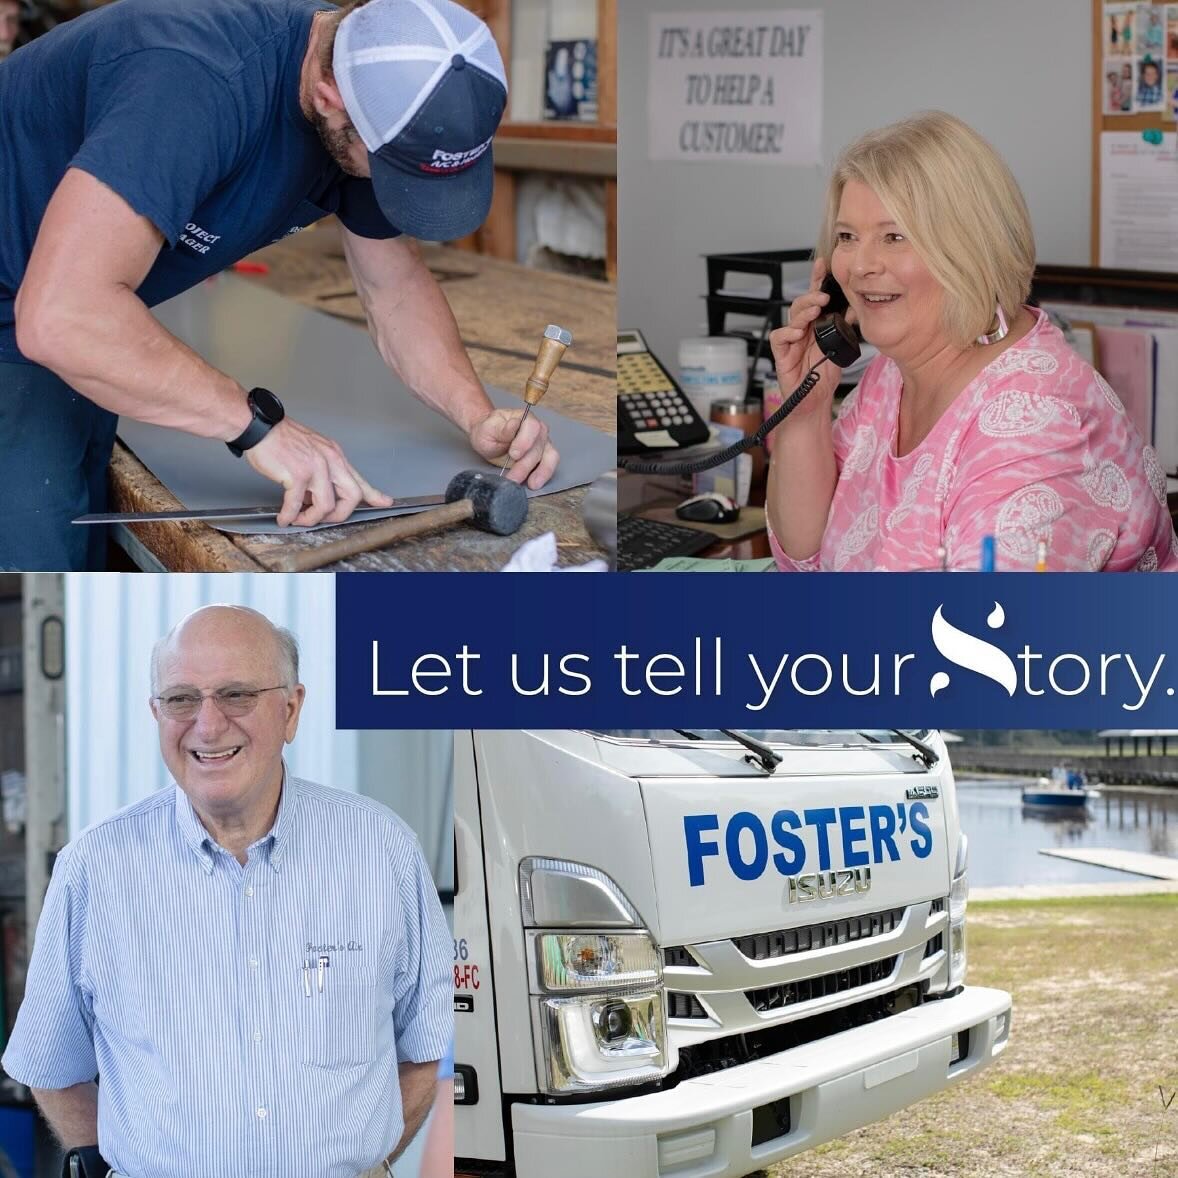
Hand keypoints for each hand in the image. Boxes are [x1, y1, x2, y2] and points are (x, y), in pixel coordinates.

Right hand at [245, 418, 393, 526]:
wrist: (260, 427)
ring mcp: (315, 467)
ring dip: (311, 518)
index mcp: (335, 456)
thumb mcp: (313, 451)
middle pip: (352, 497)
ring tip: (298, 518)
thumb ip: (323, 473)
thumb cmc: (281, 439)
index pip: (359, 480)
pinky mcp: (296, 474)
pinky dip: (290, 516)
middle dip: (339, 515)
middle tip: (323, 519)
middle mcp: (330, 461)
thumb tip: (320, 498)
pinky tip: (284, 518)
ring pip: (326, 506)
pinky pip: (296, 504)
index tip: (385, 503)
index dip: (374, 495)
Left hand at [468, 408, 559, 488]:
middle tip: (513, 477)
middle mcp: (538, 429)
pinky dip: (544, 475)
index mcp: (524, 418)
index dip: (525, 441)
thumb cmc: (488, 431)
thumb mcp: (488, 428)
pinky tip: (535, 483)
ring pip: (549, 457)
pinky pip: (550, 465)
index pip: (532, 427)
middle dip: (526, 464)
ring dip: (539, 472)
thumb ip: (502, 428)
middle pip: (538, 446)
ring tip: (530, 484)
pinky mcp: (544, 456)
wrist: (488, 439)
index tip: (513, 454)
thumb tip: (515, 424)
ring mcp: (543, 443)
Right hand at [767, 257, 849, 423]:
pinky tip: (798, 332)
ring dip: (803, 311)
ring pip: (791, 317)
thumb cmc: (823, 376)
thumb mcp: (840, 348)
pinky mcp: (782, 356)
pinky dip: (787, 332)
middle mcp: (801, 331)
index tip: (824, 264)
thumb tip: (855, 307)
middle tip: (824, 296)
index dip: (817, 280)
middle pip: (801, 305)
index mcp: (814, 326)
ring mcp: (790, 342)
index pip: (815, 299)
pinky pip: (779, 338)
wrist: (813, 403)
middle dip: (811, 296)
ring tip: (815, 310)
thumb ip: (843, 329)